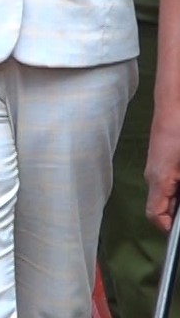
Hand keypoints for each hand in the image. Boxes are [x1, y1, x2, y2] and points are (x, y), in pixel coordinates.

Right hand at [148, 102, 179, 229]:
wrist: (174, 103)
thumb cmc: (178, 130)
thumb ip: (177, 188)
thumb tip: (175, 211)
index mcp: (158, 180)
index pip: (156, 216)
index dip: (169, 229)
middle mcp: (154, 178)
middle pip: (163, 209)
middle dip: (174, 216)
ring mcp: (157, 170)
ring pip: (167, 197)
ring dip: (176, 203)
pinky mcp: (163, 163)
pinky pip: (169, 185)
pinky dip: (176, 191)